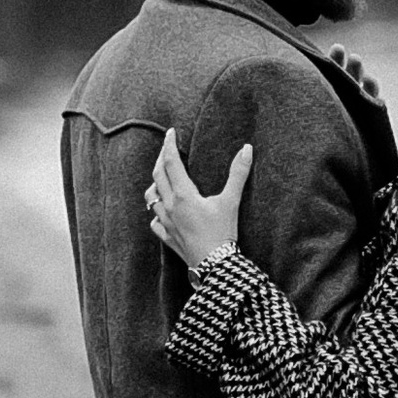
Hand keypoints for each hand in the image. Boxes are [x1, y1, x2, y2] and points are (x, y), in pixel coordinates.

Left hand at [147, 130, 251, 272]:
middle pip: (157, 175)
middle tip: (167, 149)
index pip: (170, 162)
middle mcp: (169, 206)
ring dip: (155, 185)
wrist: (214, 265)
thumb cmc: (222, 233)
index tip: (170, 132)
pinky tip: (162, 212)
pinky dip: (156, 213)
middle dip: (160, 159)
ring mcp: (165, 222)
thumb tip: (247, 149)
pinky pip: (154, 221)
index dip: (169, 144)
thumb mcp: (231, 201)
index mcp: (183, 194)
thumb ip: (238, 174)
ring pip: (151, 198)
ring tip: (162, 178)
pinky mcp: (167, 237)